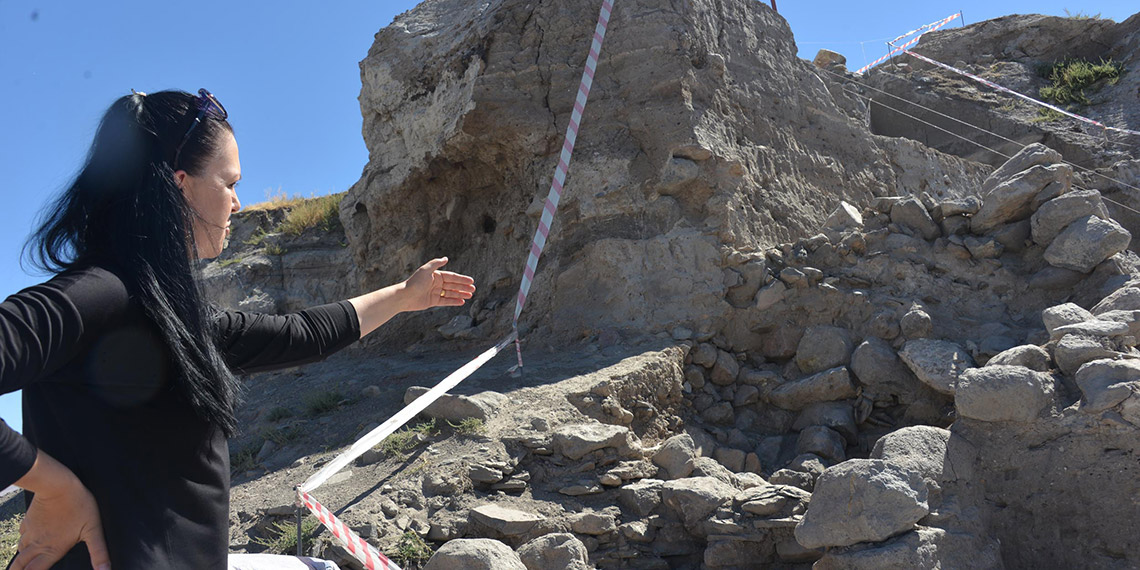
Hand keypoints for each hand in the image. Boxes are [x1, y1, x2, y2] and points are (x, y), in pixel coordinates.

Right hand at [12, 451, 109, 569]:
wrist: (57, 484)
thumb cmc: (79, 505)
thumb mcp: (93, 530)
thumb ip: (98, 552)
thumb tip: (105, 569)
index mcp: (52, 550)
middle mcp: (38, 544)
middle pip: (20, 565)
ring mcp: (31, 532)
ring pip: (20, 551)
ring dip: (21, 559)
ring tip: (25, 563)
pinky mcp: (29, 520)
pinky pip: (22, 535)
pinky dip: (24, 541)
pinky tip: (29, 540)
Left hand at [402, 257, 475, 311]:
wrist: (405, 296)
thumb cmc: (415, 282)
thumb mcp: (426, 270)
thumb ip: (436, 263)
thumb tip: (446, 258)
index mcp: (436, 275)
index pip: (452, 277)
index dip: (462, 279)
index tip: (471, 281)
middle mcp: (437, 284)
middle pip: (453, 285)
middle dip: (463, 287)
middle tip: (473, 289)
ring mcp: (435, 293)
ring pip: (451, 293)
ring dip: (460, 294)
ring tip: (470, 296)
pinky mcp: (433, 301)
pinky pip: (446, 301)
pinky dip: (454, 301)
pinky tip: (462, 302)